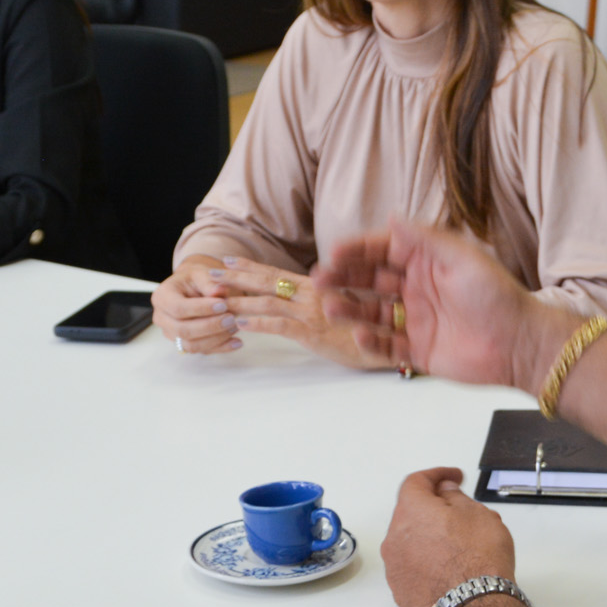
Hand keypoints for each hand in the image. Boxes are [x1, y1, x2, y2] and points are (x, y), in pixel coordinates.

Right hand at [151, 253, 243, 354]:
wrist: (197, 287)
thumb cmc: (198, 279)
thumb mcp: (203, 273)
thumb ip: (210, 282)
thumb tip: (220, 291)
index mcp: (162, 296)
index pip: (178, 308)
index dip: (201, 309)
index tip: (223, 304)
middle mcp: (162, 318)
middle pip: (183, 330)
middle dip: (210, 326)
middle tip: (232, 318)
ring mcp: (172, 334)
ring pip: (192, 345)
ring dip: (216, 338)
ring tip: (236, 326)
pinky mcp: (184, 344)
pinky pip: (202, 351)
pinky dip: (221, 348)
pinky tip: (237, 341)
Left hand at [211, 257, 395, 369]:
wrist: (395, 343)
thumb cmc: (373, 330)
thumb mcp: (347, 310)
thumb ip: (327, 301)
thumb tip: (309, 299)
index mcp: (320, 286)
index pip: (279, 274)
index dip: (252, 267)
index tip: (230, 262)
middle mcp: (314, 294)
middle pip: (268, 281)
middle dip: (238, 276)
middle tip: (211, 272)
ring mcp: (312, 312)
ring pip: (267, 301)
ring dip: (239, 299)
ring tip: (215, 297)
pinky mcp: (313, 333)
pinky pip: (278, 325)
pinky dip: (255, 323)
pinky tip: (237, 324)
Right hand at [313, 219, 565, 393]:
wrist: (520, 344)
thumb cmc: (496, 295)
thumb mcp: (462, 258)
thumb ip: (425, 239)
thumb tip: (392, 216)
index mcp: (427, 262)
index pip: (383, 251)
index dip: (357, 251)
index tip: (333, 253)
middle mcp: (417, 289)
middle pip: (371, 280)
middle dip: (344, 278)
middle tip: (319, 280)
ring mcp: (416, 320)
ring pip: (373, 313)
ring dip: (350, 308)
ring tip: (331, 307)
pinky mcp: (419, 350)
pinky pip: (387, 346)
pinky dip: (370, 341)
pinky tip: (360, 334)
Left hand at [382, 467, 516, 606]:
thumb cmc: (478, 560)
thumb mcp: (478, 515)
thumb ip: (456, 498)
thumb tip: (445, 492)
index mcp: (411, 511)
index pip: (416, 482)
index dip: (437, 475)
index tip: (454, 478)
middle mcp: (394, 537)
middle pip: (410, 513)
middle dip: (433, 508)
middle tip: (459, 512)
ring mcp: (395, 567)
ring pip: (410, 542)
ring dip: (429, 537)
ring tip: (459, 545)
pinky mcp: (400, 592)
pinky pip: (412, 567)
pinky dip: (427, 561)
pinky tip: (449, 568)